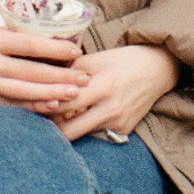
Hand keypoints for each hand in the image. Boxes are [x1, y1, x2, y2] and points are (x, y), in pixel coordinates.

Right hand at [0, 22, 88, 110]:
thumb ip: (7, 37)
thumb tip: (41, 41)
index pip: (30, 45)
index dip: (57, 49)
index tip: (77, 51)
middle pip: (32, 73)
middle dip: (62, 77)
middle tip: (85, 79)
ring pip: (23, 93)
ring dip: (51, 95)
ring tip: (74, 95)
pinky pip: (8, 107)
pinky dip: (30, 109)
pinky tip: (48, 108)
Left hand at [55, 44, 180, 141]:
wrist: (158, 69)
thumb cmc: (122, 60)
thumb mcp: (95, 59)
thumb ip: (69, 73)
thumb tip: (43, 86)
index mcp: (103, 86)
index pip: (64, 105)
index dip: (46, 106)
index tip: (34, 103)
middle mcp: (111, 109)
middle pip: (69, 132)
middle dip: (52, 126)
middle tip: (43, 116)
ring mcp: (119, 123)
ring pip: (81, 135)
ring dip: (69, 126)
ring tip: (62, 113)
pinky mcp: (124, 131)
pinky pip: (96, 134)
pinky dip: (87, 126)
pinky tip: (86, 113)